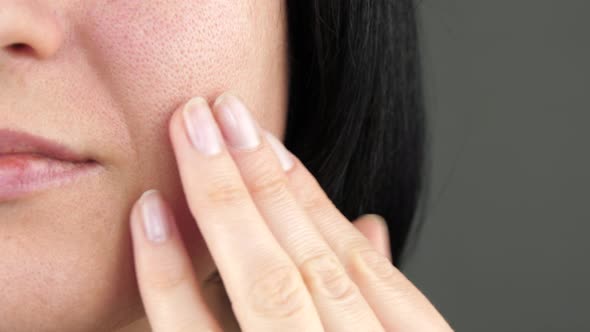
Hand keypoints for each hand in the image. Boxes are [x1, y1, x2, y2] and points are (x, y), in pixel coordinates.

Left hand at [129, 93, 452, 330]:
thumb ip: (388, 296)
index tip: (266, 140)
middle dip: (261, 178)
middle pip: (309, 256)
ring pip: (269, 284)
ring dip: (225, 202)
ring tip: (192, 135)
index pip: (353, 258)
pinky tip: (148, 218)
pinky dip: (169, 279)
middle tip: (219, 111)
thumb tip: (370, 225)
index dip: (306, 193)